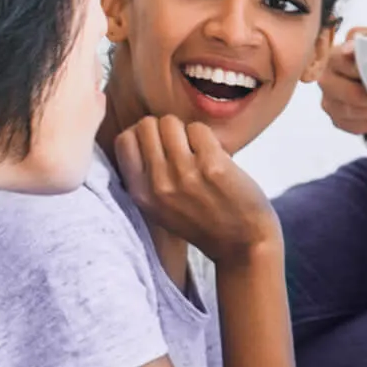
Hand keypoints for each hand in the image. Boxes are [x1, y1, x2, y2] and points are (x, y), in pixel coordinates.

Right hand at [111, 114, 281, 265]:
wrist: (243, 243)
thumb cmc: (203, 221)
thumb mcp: (160, 207)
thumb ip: (146, 176)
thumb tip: (140, 133)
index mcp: (141, 194)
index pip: (123, 141)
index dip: (141, 134)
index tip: (157, 141)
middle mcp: (158, 184)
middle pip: (146, 126)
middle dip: (164, 130)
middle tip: (181, 146)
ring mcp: (184, 173)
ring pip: (170, 123)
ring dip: (185, 131)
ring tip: (197, 151)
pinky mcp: (212, 165)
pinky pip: (198, 129)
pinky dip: (207, 137)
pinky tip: (214, 155)